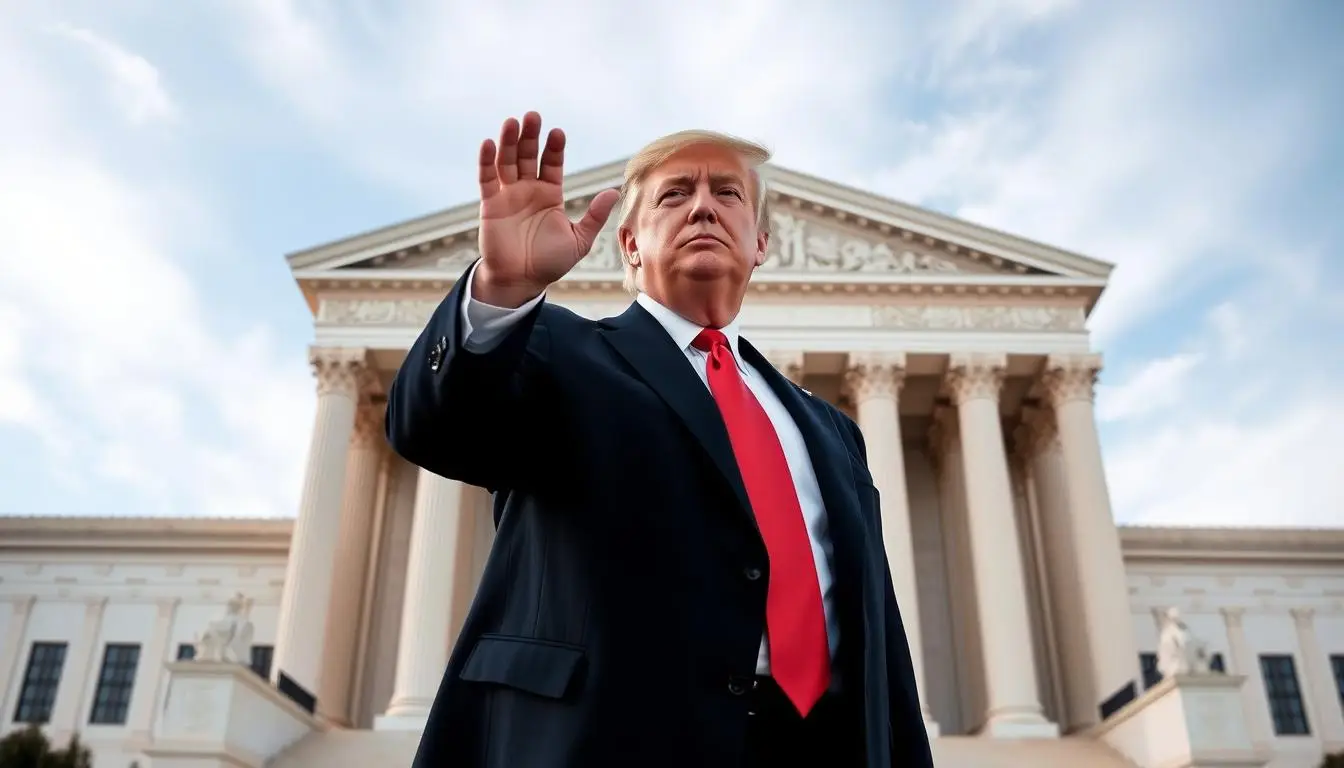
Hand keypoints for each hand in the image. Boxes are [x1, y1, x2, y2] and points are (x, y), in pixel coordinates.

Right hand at [474, 112, 619, 306]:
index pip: (552, 163)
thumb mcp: (579, 240)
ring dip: (509, 142)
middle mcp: (528, 190)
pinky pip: (487, 179)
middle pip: (528, 155)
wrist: (521, 281)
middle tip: (533, 116)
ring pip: (507, 161)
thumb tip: (612, 192)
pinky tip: (489, 144)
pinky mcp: (489, 204)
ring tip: (512, 122)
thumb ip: (594, 217)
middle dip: (530, 136)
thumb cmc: (549, 262)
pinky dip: (486, 161)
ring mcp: (508, 195)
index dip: (554, 148)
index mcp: (549, 194)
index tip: (558, 133)